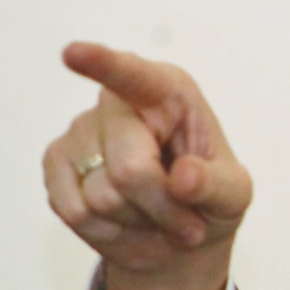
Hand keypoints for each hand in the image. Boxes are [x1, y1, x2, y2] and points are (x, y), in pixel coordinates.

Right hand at [41, 42, 252, 289]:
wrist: (175, 237)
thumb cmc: (207, 199)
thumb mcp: (233, 196)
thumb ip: (215, 186)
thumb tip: (183, 178)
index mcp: (168, 92)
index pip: (134, 76)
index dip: (102, 64)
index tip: (72, 53)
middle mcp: (117, 103)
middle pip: (129, 169)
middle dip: (161, 208)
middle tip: (187, 223)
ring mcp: (80, 131)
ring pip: (100, 198)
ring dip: (136, 223)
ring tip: (155, 217)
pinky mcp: (55, 163)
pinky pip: (74, 211)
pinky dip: (108, 233)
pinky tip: (126, 224)